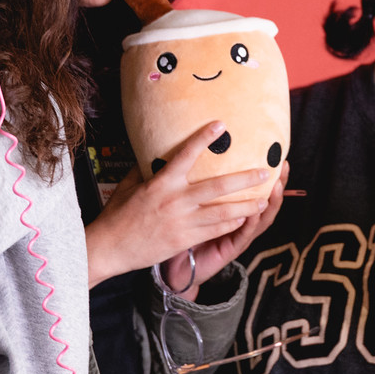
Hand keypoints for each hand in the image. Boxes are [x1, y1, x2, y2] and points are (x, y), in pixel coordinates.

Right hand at [84, 122, 272, 288]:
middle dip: (244, 178)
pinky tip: (244, 218)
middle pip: (217, 187)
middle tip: (264, 170)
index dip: (204, 139)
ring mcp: (182, 222)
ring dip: (246, 205)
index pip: (186, 155)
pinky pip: (214, 230)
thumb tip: (155, 152)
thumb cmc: (117, 214)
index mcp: (161, 183)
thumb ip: (146, 169)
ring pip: (222, 212)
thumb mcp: (129, 185)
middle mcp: (175, 201)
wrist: (110, 248)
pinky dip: (231, 223)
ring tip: (264, 199)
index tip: (221, 125)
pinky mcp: (184, 240)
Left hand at [177, 160, 287, 290]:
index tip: (277, 157)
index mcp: (236, 212)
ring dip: (270, 203)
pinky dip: (250, 223)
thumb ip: (200, 185)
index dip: (269, 176)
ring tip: (277, 187)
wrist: (178, 268)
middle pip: (266, 202)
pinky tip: (255, 211)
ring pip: (260, 219)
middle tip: (283, 167)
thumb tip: (196, 151)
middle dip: (278, 185)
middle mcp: (242, 223)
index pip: (258, 191)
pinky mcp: (230, 250)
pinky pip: (243, 235)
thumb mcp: (195, 205)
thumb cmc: (183, 233)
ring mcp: (238, 237)